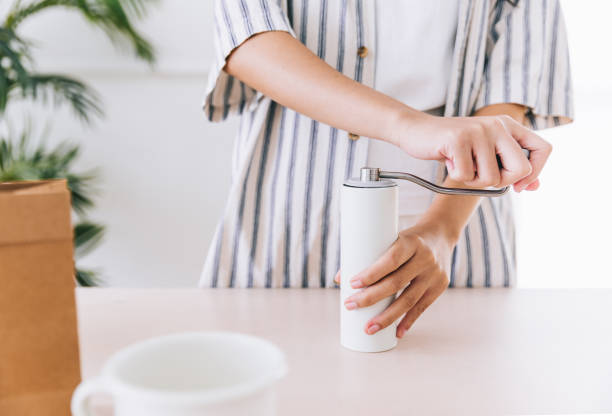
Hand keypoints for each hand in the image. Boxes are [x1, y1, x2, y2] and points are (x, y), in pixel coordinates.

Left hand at [334, 221, 452, 337]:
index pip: (391, 260)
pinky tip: (396, 333)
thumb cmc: (407, 238)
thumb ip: (367, 255)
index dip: (371, 274)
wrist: (441, 234)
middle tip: (350, 306)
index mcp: (411, 242)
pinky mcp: (439, 287)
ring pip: (408, 300)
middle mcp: (425, 258)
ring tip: (369, 328)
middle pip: (396, 282)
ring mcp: (434, 275)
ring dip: (387, 317)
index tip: (352, 284)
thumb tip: (338, 280)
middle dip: (371, 297)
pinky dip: (407, 321)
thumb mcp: (390, 238)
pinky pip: (422, 308)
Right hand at [391, 112, 551, 191]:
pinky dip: (455, 176)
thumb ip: (507, 166)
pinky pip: (465, 176)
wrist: (415, 130)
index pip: (543, 149)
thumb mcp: (483, 153)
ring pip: (491, 178)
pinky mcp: (458, 139)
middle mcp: (497, 124)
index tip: (520, 186)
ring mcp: (478, 131)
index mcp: (507, 125)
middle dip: (501, 182)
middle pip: (521, 169)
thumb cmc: (451, 146)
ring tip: (460, 164)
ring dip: (473, 180)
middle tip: (481, 175)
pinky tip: (448, 161)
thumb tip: (534, 186)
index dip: (536, 172)